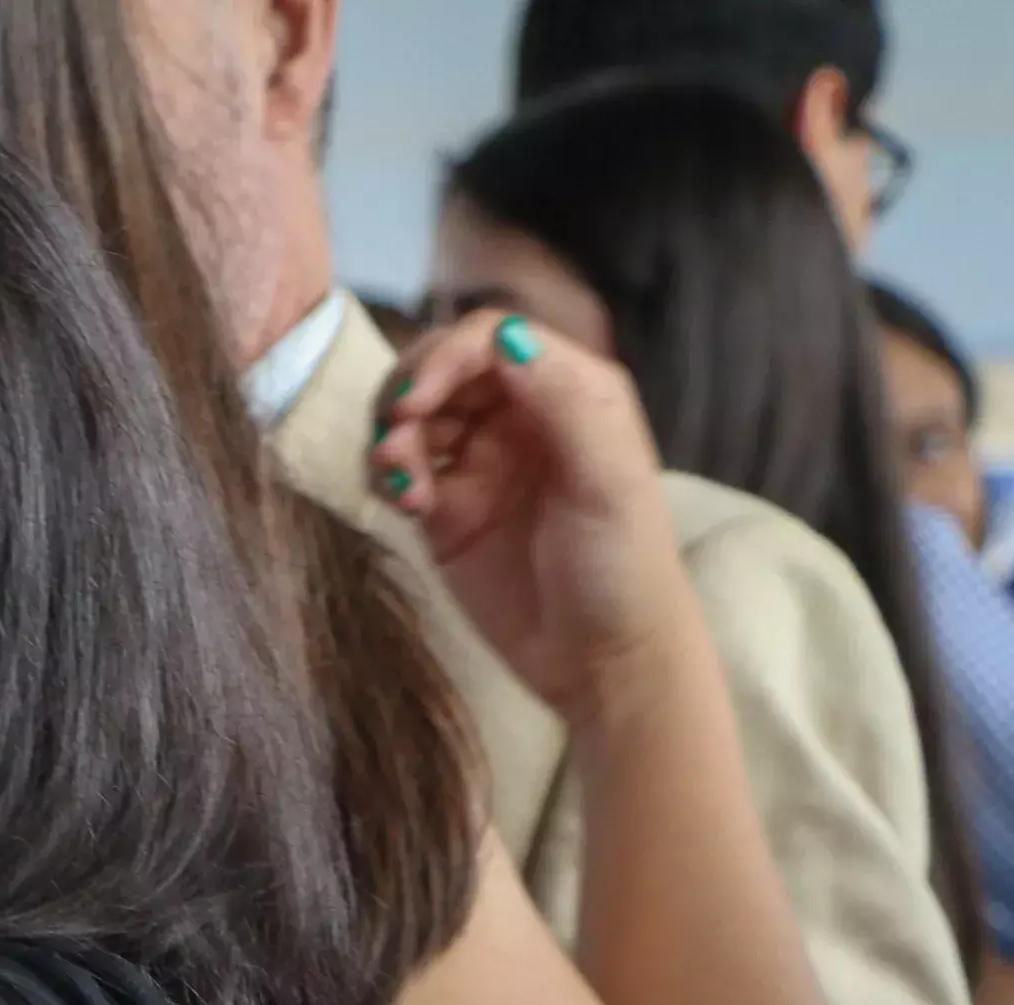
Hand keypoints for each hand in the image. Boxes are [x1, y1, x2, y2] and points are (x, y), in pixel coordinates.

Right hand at [367, 310, 700, 718]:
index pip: (492, 340)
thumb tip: (505, 335)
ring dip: (393, 437)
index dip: (446, 356)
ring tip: (399, 479)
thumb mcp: (607, 478)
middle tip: (395, 431)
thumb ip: (563, 400)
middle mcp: (520, 418)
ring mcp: (479, 464)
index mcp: (568, 393)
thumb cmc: (623, 565)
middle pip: (443, 370)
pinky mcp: (447, 512)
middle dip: (409, 391)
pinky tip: (404, 504)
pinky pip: (402, 472)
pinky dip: (390, 477)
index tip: (417, 400)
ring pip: (414, 418)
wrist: (602, 660)